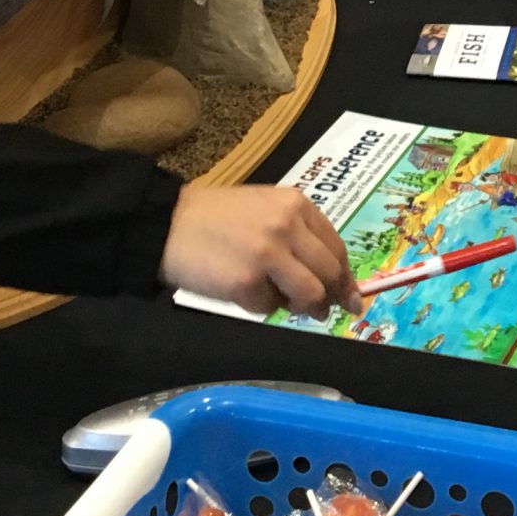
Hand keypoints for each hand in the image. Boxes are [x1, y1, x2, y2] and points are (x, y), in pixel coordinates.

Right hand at [159, 181, 358, 317]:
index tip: (350, 296)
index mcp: (295, 204)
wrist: (166, 224)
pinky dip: (261, 307)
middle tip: (323, 311)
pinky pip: (270, 308)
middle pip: (330, 273)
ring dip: (302, 307)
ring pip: (310, 295)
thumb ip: (297, 235)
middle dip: (331, 297)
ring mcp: (269, 254)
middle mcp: (288, 225)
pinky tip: (242, 291)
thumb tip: (330, 280)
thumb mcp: (264, 209)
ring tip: (283, 303)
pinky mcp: (247, 282)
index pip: (336, 247)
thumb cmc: (215, 218)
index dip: (345, 276)